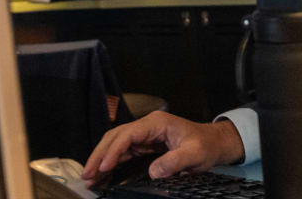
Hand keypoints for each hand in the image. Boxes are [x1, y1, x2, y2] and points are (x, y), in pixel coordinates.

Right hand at [81, 111, 243, 186]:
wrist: (213, 144)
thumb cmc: (206, 145)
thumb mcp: (195, 154)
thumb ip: (175, 161)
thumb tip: (153, 171)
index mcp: (157, 123)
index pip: (129, 134)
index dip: (114, 150)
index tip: (104, 167)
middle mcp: (147, 126)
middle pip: (116, 137)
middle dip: (100, 155)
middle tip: (87, 175)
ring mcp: (144, 135)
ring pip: (115, 144)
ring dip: (101, 160)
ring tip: (89, 178)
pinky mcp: (144, 145)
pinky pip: (122, 153)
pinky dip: (110, 163)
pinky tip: (101, 175)